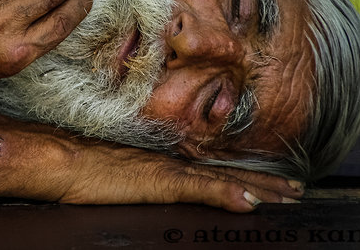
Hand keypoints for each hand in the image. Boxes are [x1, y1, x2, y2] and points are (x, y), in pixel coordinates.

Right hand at [58, 143, 303, 211]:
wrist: (61, 158)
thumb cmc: (82, 168)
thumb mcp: (118, 176)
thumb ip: (141, 179)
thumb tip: (159, 186)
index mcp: (164, 164)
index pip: (212, 171)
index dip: (244, 177)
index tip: (274, 184)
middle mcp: (171, 164)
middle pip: (226, 173)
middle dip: (265, 183)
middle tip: (298, 191)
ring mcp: (167, 172)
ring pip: (221, 179)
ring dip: (258, 188)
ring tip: (289, 197)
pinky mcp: (157, 182)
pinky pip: (197, 189)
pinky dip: (225, 193)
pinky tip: (248, 202)